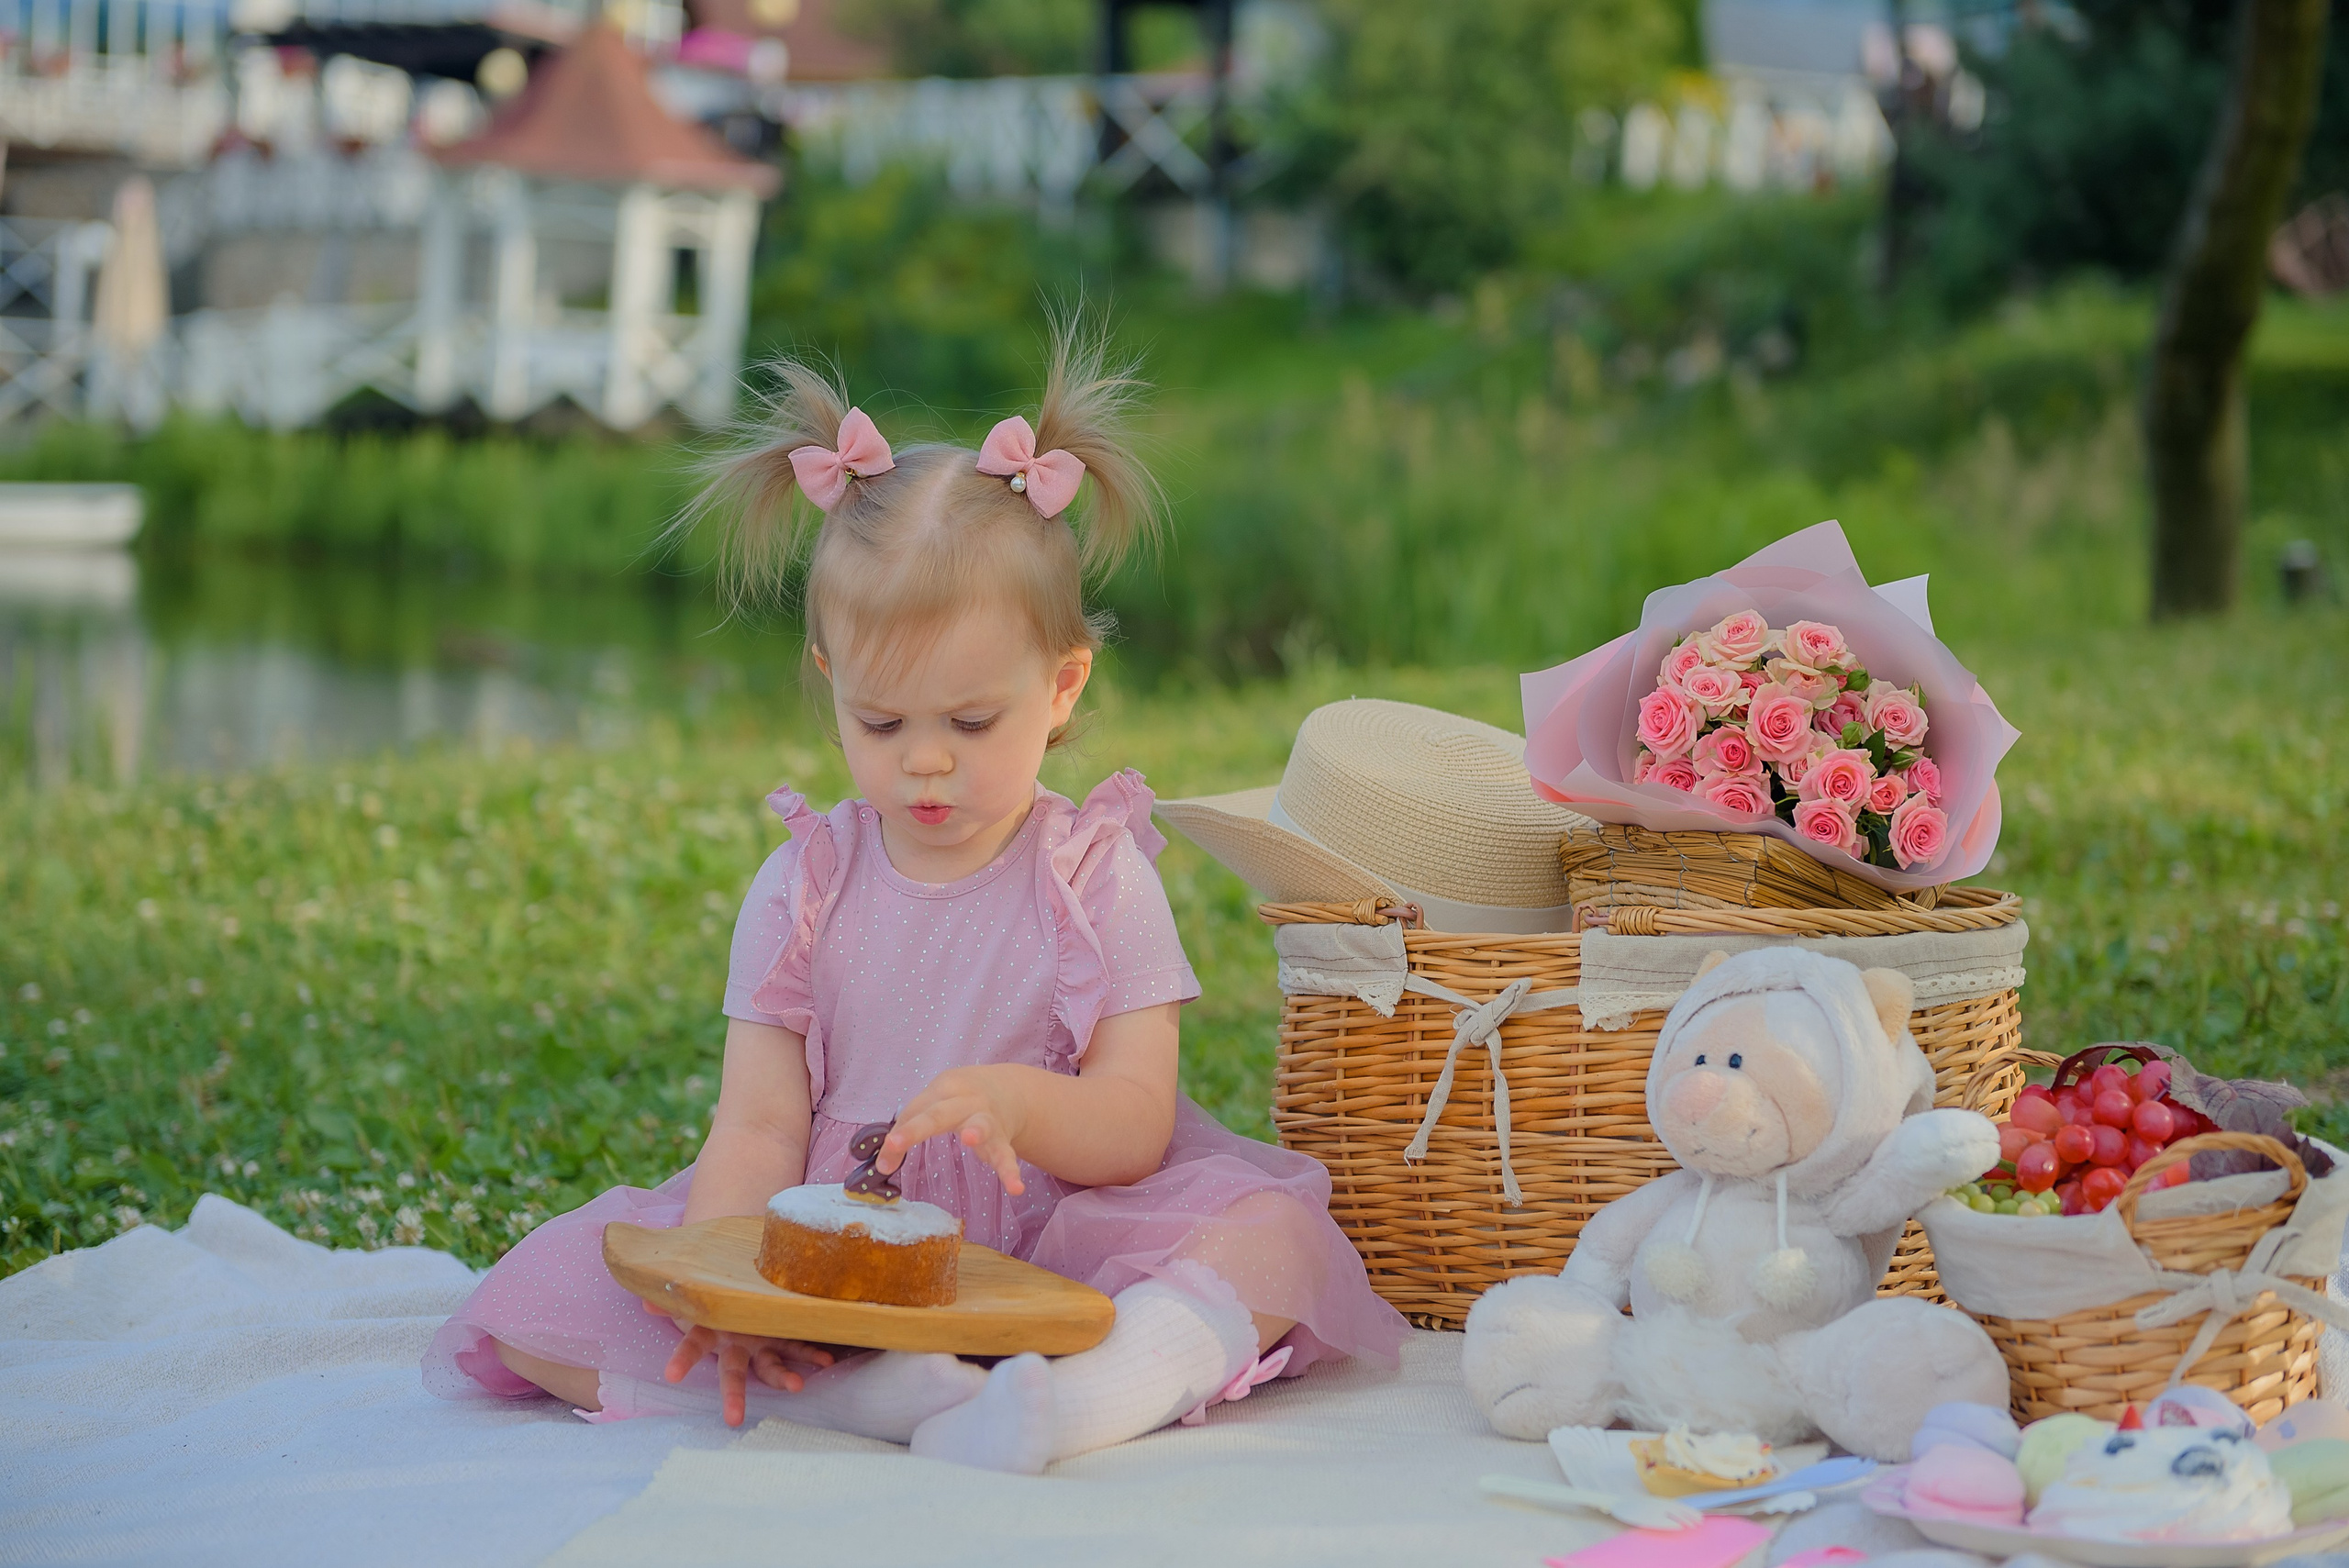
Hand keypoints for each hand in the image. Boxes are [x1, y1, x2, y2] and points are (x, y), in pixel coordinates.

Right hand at [649, 1299, 834, 1426]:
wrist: (738, 1298)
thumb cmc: (713, 1302)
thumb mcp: (692, 1300)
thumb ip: (673, 1300)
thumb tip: (646, 1298)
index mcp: (712, 1333)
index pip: (692, 1346)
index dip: (683, 1359)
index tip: (671, 1376)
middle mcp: (736, 1346)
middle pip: (732, 1373)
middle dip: (733, 1395)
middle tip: (733, 1420)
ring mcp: (760, 1346)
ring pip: (770, 1367)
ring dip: (782, 1377)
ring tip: (796, 1387)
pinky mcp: (782, 1338)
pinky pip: (798, 1347)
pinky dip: (812, 1353)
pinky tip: (828, 1360)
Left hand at [878, 1066, 1027, 1194]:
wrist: (1009, 1089)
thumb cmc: (960, 1100)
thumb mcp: (935, 1103)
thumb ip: (910, 1128)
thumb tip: (882, 1165)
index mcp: (943, 1090)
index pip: (915, 1112)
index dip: (897, 1136)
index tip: (882, 1163)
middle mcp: (965, 1100)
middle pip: (938, 1113)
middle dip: (916, 1128)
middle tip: (896, 1143)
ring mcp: (987, 1118)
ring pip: (981, 1124)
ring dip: (974, 1130)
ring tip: (969, 1138)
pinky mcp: (1003, 1139)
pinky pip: (1006, 1155)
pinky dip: (1011, 1171)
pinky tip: (1016, 1187)